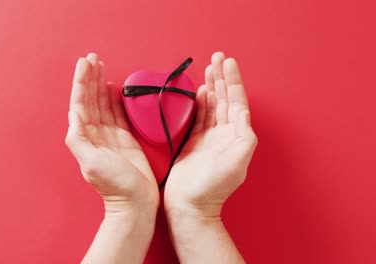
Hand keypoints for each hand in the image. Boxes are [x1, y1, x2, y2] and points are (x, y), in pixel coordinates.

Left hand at [65, 53, 158, 214]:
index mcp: (85, 136)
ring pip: (103, 103)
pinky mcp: (124, 138)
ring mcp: (110, 135)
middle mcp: (95, 133)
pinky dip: (114, 100)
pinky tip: (113, 89)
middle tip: (93, 58)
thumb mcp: (92, 163)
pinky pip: (117, 113)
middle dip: (91, 77)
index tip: (85, 63)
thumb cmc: (115, 185)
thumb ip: (78, 140)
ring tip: (101, 66)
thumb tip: (73, 115)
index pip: (81, 102)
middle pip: (91, 98)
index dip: (82, 82)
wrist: (135, 202)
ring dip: (100, 84)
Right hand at [165, 52, 257, 216]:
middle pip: (225, 98)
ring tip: (210, 67)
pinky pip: (200, 116)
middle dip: (222, 77)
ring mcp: (209, 137)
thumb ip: (243, 137)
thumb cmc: (212, 188)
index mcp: (236, 136)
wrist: (189, 205)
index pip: (237, 101)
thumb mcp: (236, 163)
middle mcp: (225, 134)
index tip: (228, 62)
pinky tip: (199, 91)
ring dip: (212, 86)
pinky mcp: (194, 142)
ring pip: (213, 104)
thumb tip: (243, 112)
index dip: (233, 81)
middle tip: (217, 57)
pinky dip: (200, 102)